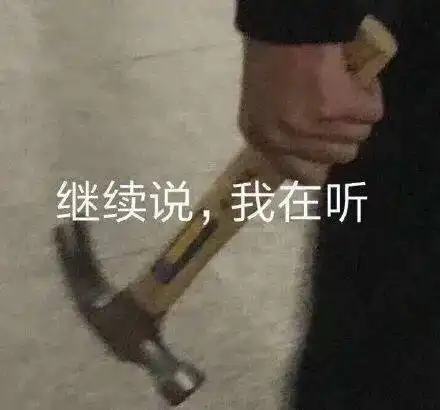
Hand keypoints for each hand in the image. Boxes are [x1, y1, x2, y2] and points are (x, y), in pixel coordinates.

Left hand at [238, 38, 383, 184]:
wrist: (283, 25)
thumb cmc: (270, 59)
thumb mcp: (263, 106)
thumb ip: (283, 135)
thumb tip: (316, 156)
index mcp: (261, 140)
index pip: (303, 176)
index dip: (322, 162)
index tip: (328, 146)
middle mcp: (283, 140)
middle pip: (339, 156)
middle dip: (345, 132)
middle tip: (337, 108)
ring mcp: (309, 126)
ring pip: (359, 135)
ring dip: (357, 112)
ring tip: (343, 89)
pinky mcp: (336, 105)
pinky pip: (372, 112)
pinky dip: (370, 94)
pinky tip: (355, 80)